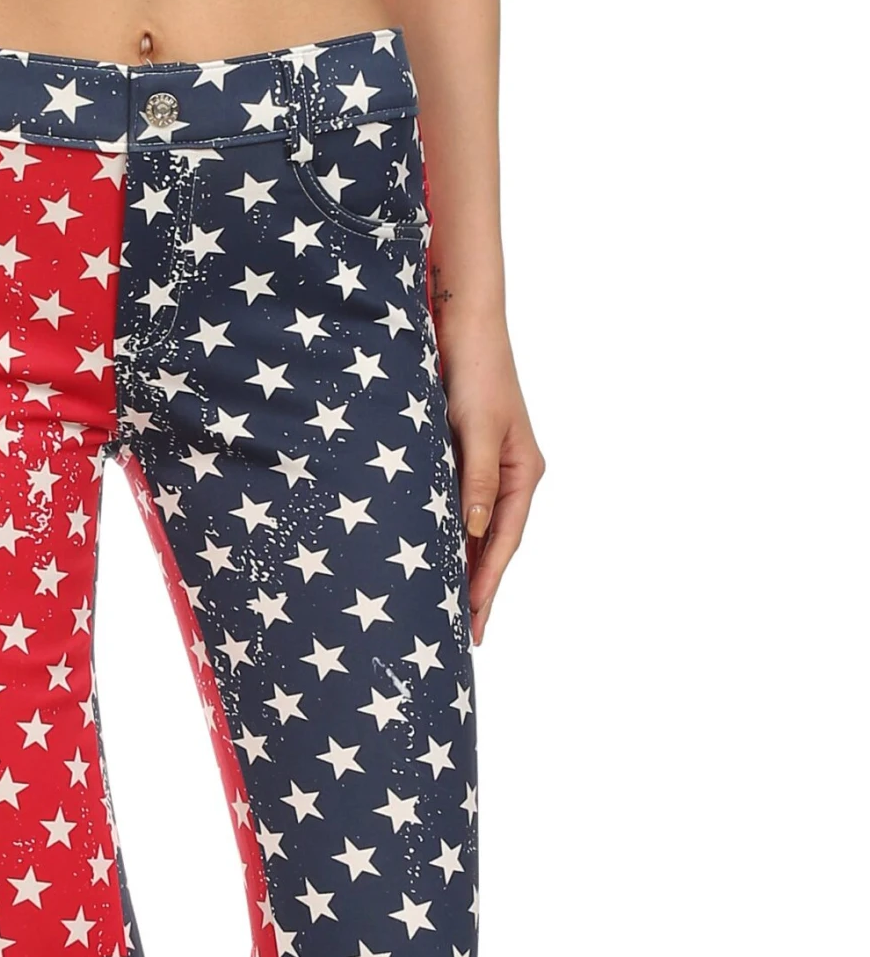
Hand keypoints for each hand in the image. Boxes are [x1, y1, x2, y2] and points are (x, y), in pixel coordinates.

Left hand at [439, 315, 544, 645]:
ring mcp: (487, 468)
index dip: (488, 583)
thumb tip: (474, 532)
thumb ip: (477, 481)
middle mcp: (509, 475)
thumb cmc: (474, 370)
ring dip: (462, 566)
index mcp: (524, 472)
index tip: (474, 620)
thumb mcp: (479, 429)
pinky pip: (456, 508)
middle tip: (463, 634)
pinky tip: (431, 559)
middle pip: (493, 543)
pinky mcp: (463, 458)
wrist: (460, 322)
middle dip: (479, 586)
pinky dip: (447, 536)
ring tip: (447, 609)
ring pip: (474, 529)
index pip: (505, 541)